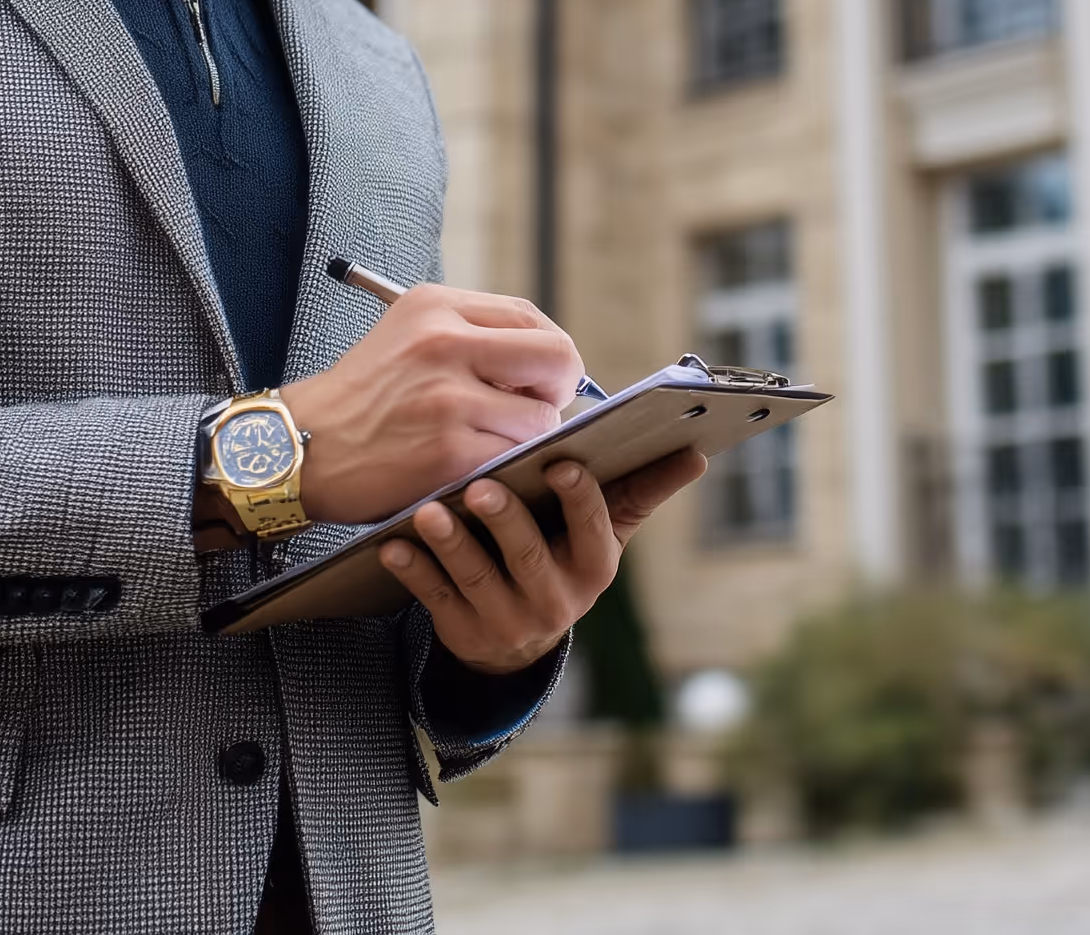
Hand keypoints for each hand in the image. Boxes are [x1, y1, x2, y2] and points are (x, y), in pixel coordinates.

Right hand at [276, 286, 583, 525]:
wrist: (298, 446)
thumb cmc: (361, 398)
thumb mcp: (406, 337)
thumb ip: (470, 336)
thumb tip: (548, 360)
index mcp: (435, 306)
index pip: (531, 317)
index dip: (547, 353)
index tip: (538, 379)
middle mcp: (444, 342)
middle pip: (557, 356)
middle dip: (559, 389)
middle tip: (537, 409)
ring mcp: (448, 397)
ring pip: (542, 417)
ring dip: (526, 437)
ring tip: (489, 443)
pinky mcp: (449, 450)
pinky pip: (515, 456)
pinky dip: (506, 467)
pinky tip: (476, 468)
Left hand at [378, 450, 706, 675]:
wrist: (518, 638)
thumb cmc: (564, 556)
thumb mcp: (604, 533)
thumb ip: (640, 490)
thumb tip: (697, 451)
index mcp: (594, 566)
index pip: (594, 530)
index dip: (578, 499)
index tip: (561, 463)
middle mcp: (556, 601)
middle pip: (529, 556)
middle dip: (506, 521)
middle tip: (482, 484)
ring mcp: (508, 621)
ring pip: (478, 579)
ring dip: (452, 544)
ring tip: (428, 510)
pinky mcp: (464, 634)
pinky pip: (434, 601)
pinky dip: (414, 571)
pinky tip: (392, 544)